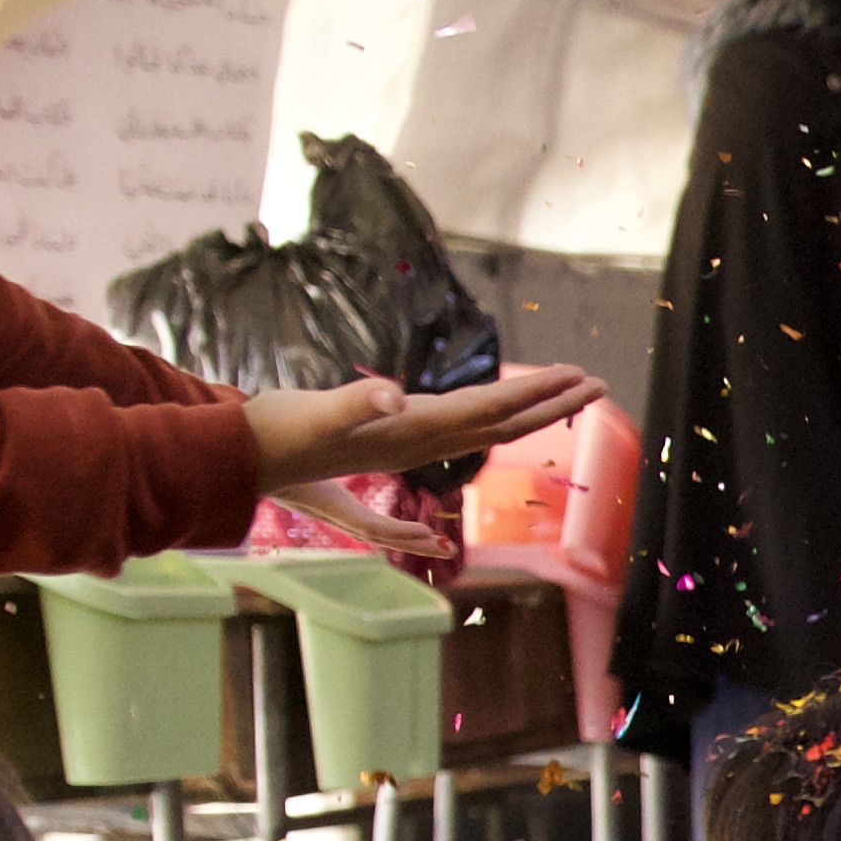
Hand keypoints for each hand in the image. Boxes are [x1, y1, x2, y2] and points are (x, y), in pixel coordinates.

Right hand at [244, 362, 602, 491]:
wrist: (243, 462)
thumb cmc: (277, 434)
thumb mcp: (317, 415)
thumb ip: (356, 406)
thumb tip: (396, 399)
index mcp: (411, 434)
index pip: (490, 413)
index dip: (536, 394)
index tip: (579, 378)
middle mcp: (418, 445)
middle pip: (501, 425)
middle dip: (551, 404)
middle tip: (598, 383)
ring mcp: (407, 446)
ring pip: (483, 429)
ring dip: (527, 410)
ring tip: (564, 393)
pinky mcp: (391, 442)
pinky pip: (454, 432)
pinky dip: (488, 418)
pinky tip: (499, 415)